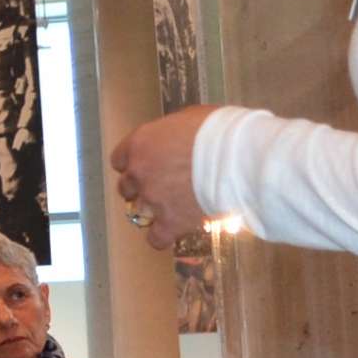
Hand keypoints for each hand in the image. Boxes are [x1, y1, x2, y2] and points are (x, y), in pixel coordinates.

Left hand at [109, 105, 216, 253]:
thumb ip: (171, 134)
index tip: (147, 166)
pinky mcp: (170, 223)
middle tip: (163, 186)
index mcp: (140, 144)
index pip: (120, 160)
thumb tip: (175, 139)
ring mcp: (152, 200)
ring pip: (138, 212)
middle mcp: (139, 173)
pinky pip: (156, 238)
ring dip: (152, 210)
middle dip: (141, 187)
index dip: (134, 164)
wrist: (237, 158)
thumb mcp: (188, 119)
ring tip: (172, 208)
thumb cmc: (218, 130)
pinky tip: (174, 230)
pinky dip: (163, 236)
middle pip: (127, 186)